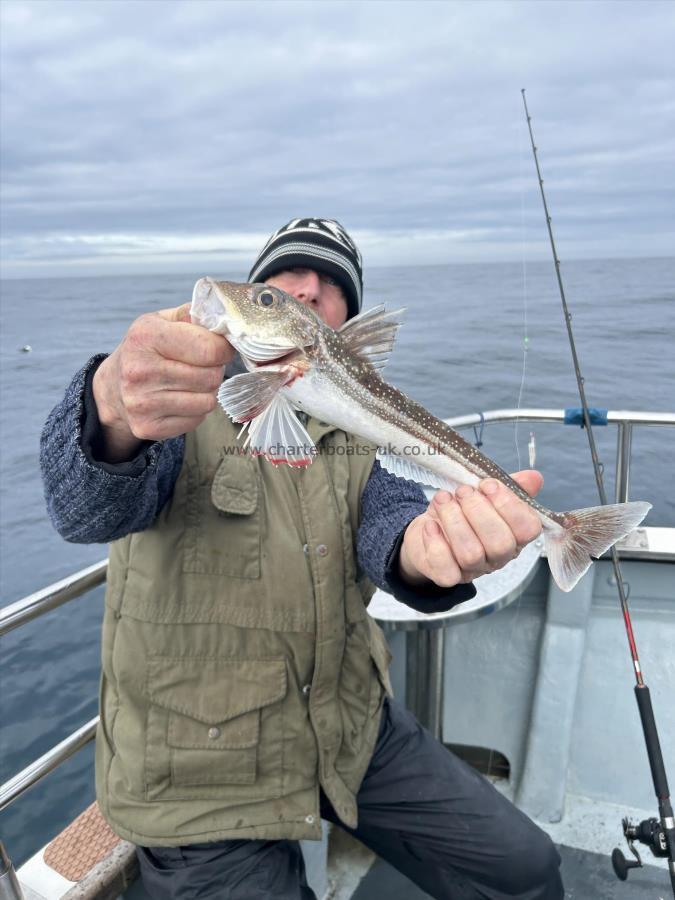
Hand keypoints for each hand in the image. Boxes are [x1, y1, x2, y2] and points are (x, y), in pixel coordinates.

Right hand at [92, 303, 233, 461]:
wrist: (112, 387)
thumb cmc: (147, 349)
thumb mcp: (162, 321)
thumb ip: (194, 314)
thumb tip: (227, 319)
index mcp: (146, 336)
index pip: (209, 349)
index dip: (224, 349)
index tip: (220, 348)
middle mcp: (140, 370)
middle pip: (211, 376)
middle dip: (214, 370)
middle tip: (202, 366)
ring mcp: (142, 402)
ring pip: (207, 401)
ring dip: (206, 392)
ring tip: (191, 382)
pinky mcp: (147, 426)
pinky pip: (197, 420)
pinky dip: (196, 411)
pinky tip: (181, 399)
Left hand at [398, 471, 543, 588]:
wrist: (431, 526)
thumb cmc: (463, 509)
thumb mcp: (485, 492)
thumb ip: (510, 485)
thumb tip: (534, 477)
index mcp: (515, 536)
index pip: (528, 528)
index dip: (509, 504)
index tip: (487, 485)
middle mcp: (498, 557)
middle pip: (500, 544)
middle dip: (478, 511)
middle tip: (463, 492)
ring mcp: (473, 570)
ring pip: (471, 554)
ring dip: (454, 521)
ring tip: (443, 500)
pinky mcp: (447, 577)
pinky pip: (446, 569)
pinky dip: (436, 543)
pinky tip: (431, 524)